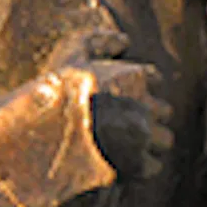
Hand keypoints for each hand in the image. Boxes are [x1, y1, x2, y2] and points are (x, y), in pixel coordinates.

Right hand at [56, 24, 174, 180]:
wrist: (41, 135)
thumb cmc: (55, 92)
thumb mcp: (70, 54)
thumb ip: (98, 40)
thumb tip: (125, 41)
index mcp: (135, 77)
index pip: (155, 80)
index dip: (140, 88)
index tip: (123, 96)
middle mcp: (145, 106)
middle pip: (164, 111)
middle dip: (147, 116)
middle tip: (124, 122)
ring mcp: (143, 136)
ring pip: (164, 139)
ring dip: (150, 142)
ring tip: (127, 144)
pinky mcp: (137, 164)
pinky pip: (154, 166)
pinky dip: (143, 166)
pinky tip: (124, 162)